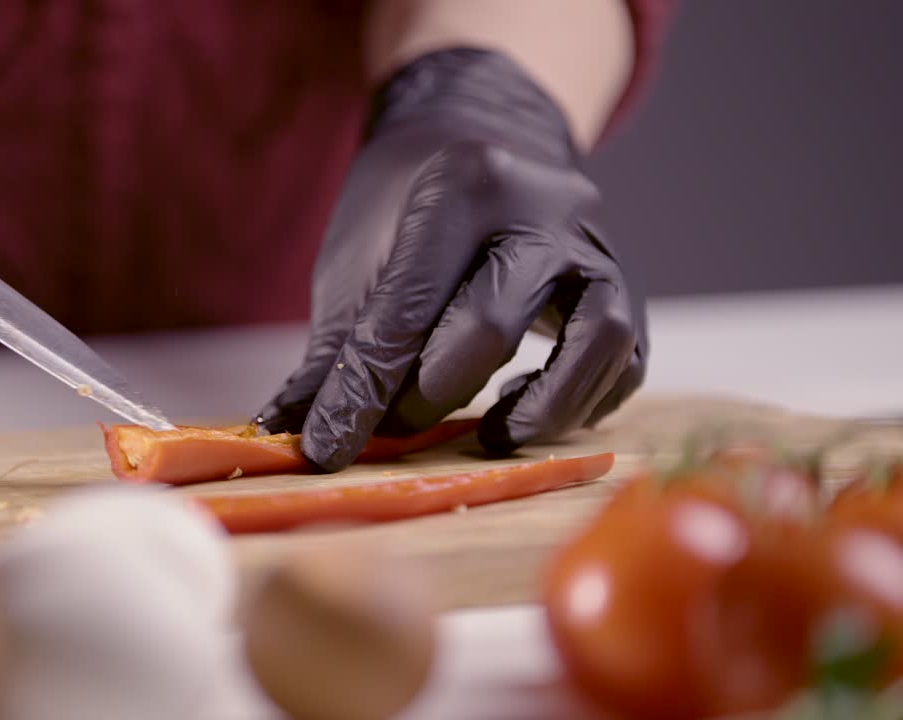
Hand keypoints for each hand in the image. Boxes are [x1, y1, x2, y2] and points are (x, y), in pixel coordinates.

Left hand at [255, 48, 646, 470]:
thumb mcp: (356, 258)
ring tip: (488, 436)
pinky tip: (526, 411)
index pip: (409, 308)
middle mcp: (542, 208)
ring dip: (539, 411)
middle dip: (433, 393)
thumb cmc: (404, 205)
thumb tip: (294, 435)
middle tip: (396, 423)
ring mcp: (596, 244)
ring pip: (596, 340)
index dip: (363, 390)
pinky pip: (625, 358)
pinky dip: (581, 402)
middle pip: (493, 324)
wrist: (478, 134)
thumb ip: (333, 352)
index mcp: (461, 186)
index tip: (328, 450)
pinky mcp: (625, 284)